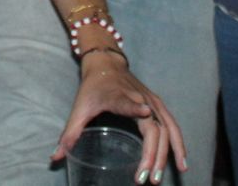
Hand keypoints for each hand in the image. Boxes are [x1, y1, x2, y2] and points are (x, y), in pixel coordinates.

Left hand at [54, 51, 187, 183]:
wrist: (107, 63)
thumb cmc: (92, 88)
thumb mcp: (79, 108)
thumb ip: (69, 134)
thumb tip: (55, 158)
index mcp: (116, 96)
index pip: (126, 102)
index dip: (134, 108)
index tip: (145, 114)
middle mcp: (138, 98)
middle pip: (151, 126)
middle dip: (151, 154)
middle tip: (146, 178)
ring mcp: (151, 101)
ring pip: (166, 128)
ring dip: (166, 154)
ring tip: (161, 177)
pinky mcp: (158, 105)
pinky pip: (173, 126)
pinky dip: (178, 143)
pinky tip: (182, 162)